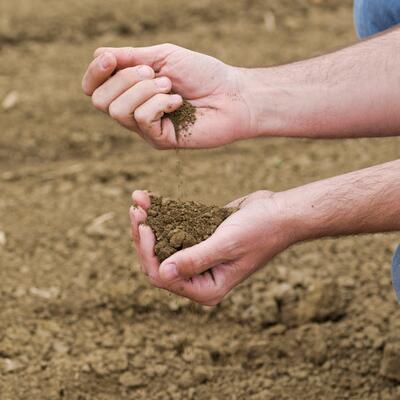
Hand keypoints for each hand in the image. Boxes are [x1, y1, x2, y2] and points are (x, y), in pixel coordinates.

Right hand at [82, 44, 252, 148]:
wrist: (232, 95)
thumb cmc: (203, 74)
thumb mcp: (164, 57)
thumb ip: (131, 57)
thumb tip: (98, 55)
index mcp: (131, 90)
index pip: (93, 88)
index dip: (94, 73)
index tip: (110, 60)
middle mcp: (134, 111)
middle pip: (100, 100)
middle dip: (125, 79)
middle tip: (156, 73)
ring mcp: (146, 128)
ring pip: (118, 110)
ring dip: (144, 90)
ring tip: (169, 86)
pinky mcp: (159, 140)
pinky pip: (142, 119)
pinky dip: (159, 103)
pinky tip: (178, 102)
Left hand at [129, 190, 294, 305]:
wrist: (279, 213)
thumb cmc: (260, 231)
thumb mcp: (227, 245)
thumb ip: (195, 260)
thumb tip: (163, 273)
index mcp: (206, 287)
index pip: (163, 277)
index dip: (147, 253)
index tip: (144, 226)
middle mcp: (199, 276)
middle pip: (157, 261)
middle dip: (143, 236)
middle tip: (136, 210)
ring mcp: (198, 257)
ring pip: (162, 244)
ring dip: (148, 222)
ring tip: (138, 200)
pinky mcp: (199, 238)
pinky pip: (173, 230)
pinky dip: (161, 214)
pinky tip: (149, 198)